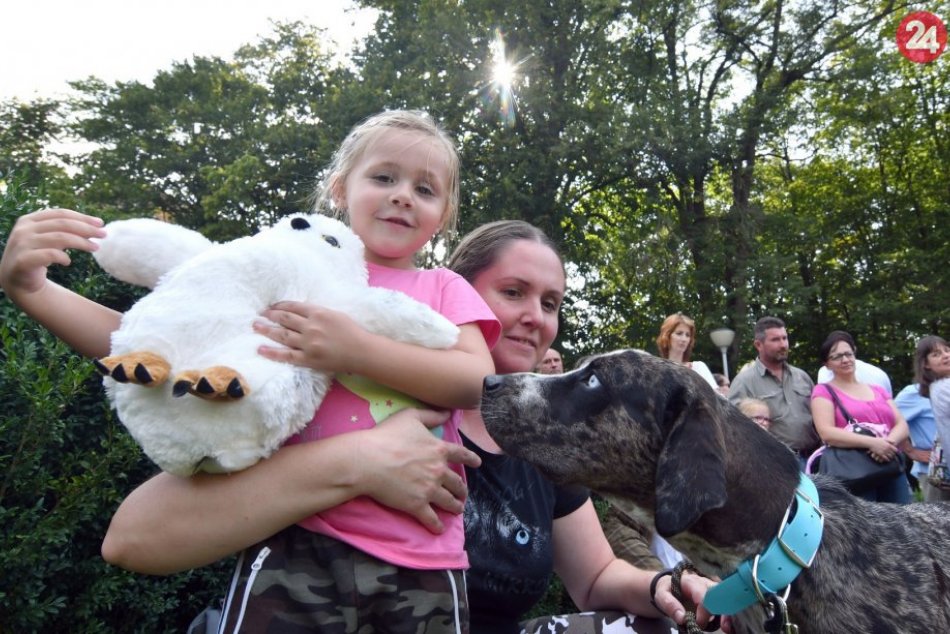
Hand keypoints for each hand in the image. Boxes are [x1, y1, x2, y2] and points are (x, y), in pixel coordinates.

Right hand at [0, 208, 104, 296]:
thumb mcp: (51, 240)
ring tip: (95, 247)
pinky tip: (68, 261)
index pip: (60, 213)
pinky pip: (48, 255)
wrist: (17, 281)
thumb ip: (66, 231)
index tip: (101, 223)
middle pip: (62, 224)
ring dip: (81, 242)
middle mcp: (24, 229)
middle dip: (86, 228)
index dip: (82, 217)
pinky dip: (62, 257)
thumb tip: (96, 226)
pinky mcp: (22, 260)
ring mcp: (21, 244)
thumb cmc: (38, 256)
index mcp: (29, 220)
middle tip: (104, 235)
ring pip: (59, 238)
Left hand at [254, 300, 367, 371]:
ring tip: (256, 326)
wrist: (361, 352)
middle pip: (285, 319)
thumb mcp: (335, 314)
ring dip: (267, 330)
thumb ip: (318, 313)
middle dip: (270, 315)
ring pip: (282, 335)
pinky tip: (261, 349)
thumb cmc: (352, 332)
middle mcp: (311, 326)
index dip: (280, 305)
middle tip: (260, 314)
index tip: (272, 306)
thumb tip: (301, 312)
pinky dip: (272, 352)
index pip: (294, 307)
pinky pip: (286, 355)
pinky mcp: (308, 359)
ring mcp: (308, 343)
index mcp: (318, 313)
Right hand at [353, 408, 480, 533]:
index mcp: (439, 449)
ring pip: (448, 501)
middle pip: (456, 482)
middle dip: (462, 489)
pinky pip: (431, 518)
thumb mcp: (410, 416)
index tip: (478, 464)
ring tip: (457, 509)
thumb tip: (448, 413)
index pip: (461, 454)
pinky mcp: (417, 505)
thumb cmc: (387, 435)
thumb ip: (431, 415)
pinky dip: (437, 525)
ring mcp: (429, 490)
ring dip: (455, 506)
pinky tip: (439, 529)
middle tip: (463, 493)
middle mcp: (439, 471)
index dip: (471, 459)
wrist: (368, 461)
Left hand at [653, 570, 730, 631]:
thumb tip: (682, 618)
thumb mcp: (662, 595)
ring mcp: (713, 591)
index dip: (704, 607)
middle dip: (722, 609)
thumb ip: (670, 604)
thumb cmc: (667, 590)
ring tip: (727, 628)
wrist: (670, 586)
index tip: (699, 622)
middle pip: (719, 594)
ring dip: (728, 614)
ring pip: (726, 599)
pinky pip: (726, 607)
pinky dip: (729, 617)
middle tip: (722, 626)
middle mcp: (706, 584)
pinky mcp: (717, 600)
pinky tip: (728, 627)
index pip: (703, 592)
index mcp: (692, 582)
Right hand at [868, 437, 896, 461]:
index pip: (895, 450)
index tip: (895, 452)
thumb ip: (890, 440)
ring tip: (890, 458)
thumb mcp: (884, 439)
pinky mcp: (880, 454)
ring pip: (890, 456)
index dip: (896, 451)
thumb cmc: (877, 440)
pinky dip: (887, 459)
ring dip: (891, 457)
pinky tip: (887, 460)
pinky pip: (885, 458)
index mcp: (888, 445)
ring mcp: (884, 451)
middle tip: (893, 456)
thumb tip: (895, 442)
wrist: (870, 442)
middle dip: (893, 455)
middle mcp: (887, 448)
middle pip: (893, 453)